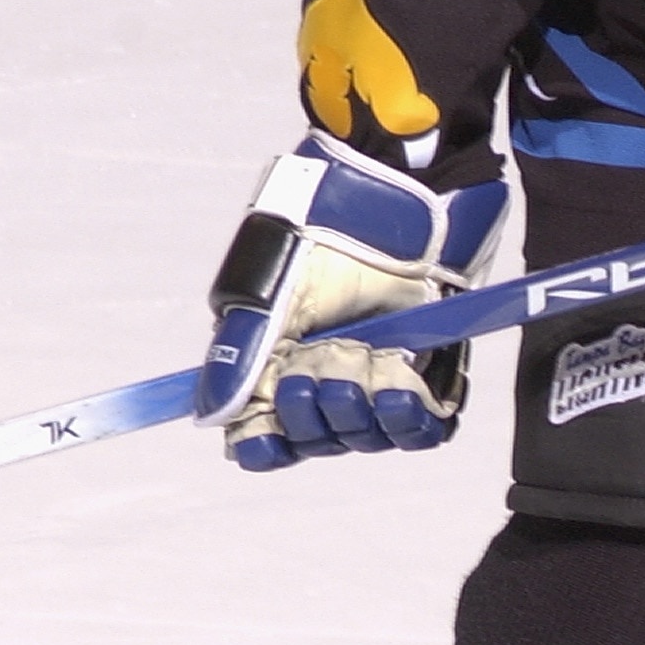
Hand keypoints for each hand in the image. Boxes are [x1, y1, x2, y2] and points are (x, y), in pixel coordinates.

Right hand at [196, 136, 507, 466]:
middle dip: (316, 413)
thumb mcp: (270, 292)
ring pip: (366, 436)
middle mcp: (329, 376)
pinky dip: (408, 423)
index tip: (266, 438)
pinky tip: (400, 393)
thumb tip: (214, 417)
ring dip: (360, 414)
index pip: (269, 433)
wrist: (402, 202)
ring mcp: (380, 377)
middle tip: (322, 365)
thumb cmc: (328, 235)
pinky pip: (421, 429)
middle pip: (317, 439)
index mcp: (281, 362)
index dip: (267, 442)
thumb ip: (241, 355)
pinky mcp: (430, 373)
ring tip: (364, 367)